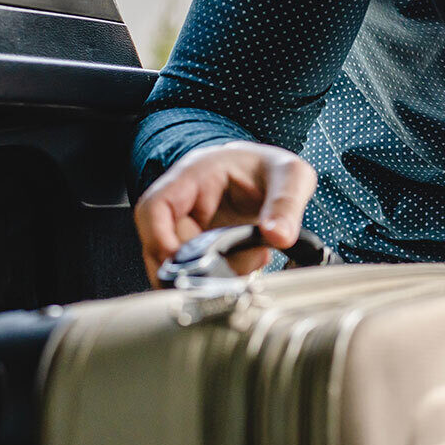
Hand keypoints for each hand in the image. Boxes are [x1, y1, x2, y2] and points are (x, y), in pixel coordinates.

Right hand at [133, 140, 317, 285]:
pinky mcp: (196, 243)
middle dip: (190, 267)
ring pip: (176, 261)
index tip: (185, 266)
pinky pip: (194, 267)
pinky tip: (246, 266)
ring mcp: (186, 224)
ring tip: (246, 266)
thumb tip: (279, 236)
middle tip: (227, 277)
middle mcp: (181, 201)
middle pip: (158, 243)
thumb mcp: (290, 176)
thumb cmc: (273, 167)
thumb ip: (286, 204)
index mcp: (194, 175)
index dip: (159, 240)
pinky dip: (217, 275)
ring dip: (206, 274)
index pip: (154, 207)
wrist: (272, 174)